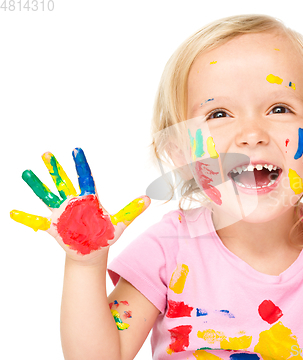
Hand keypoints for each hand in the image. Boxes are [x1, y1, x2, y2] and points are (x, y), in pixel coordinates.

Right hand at [10, 148, 149, 261]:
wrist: (93, 252)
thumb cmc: (106, 236)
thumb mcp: (121, 224)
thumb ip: (132, 211)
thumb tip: (149, 198)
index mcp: (89, 199)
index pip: (85, 178)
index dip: (81, 165)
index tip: (77, 150)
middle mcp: (73, 202)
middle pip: (63, 182)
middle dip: (55, 168)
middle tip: (47, 153)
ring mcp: (61, 213)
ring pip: (47, 195)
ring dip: (37, 185)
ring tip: (26, 173)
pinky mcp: (53, 227)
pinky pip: (36, 221)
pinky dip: (25, 218)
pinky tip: (12, 212)